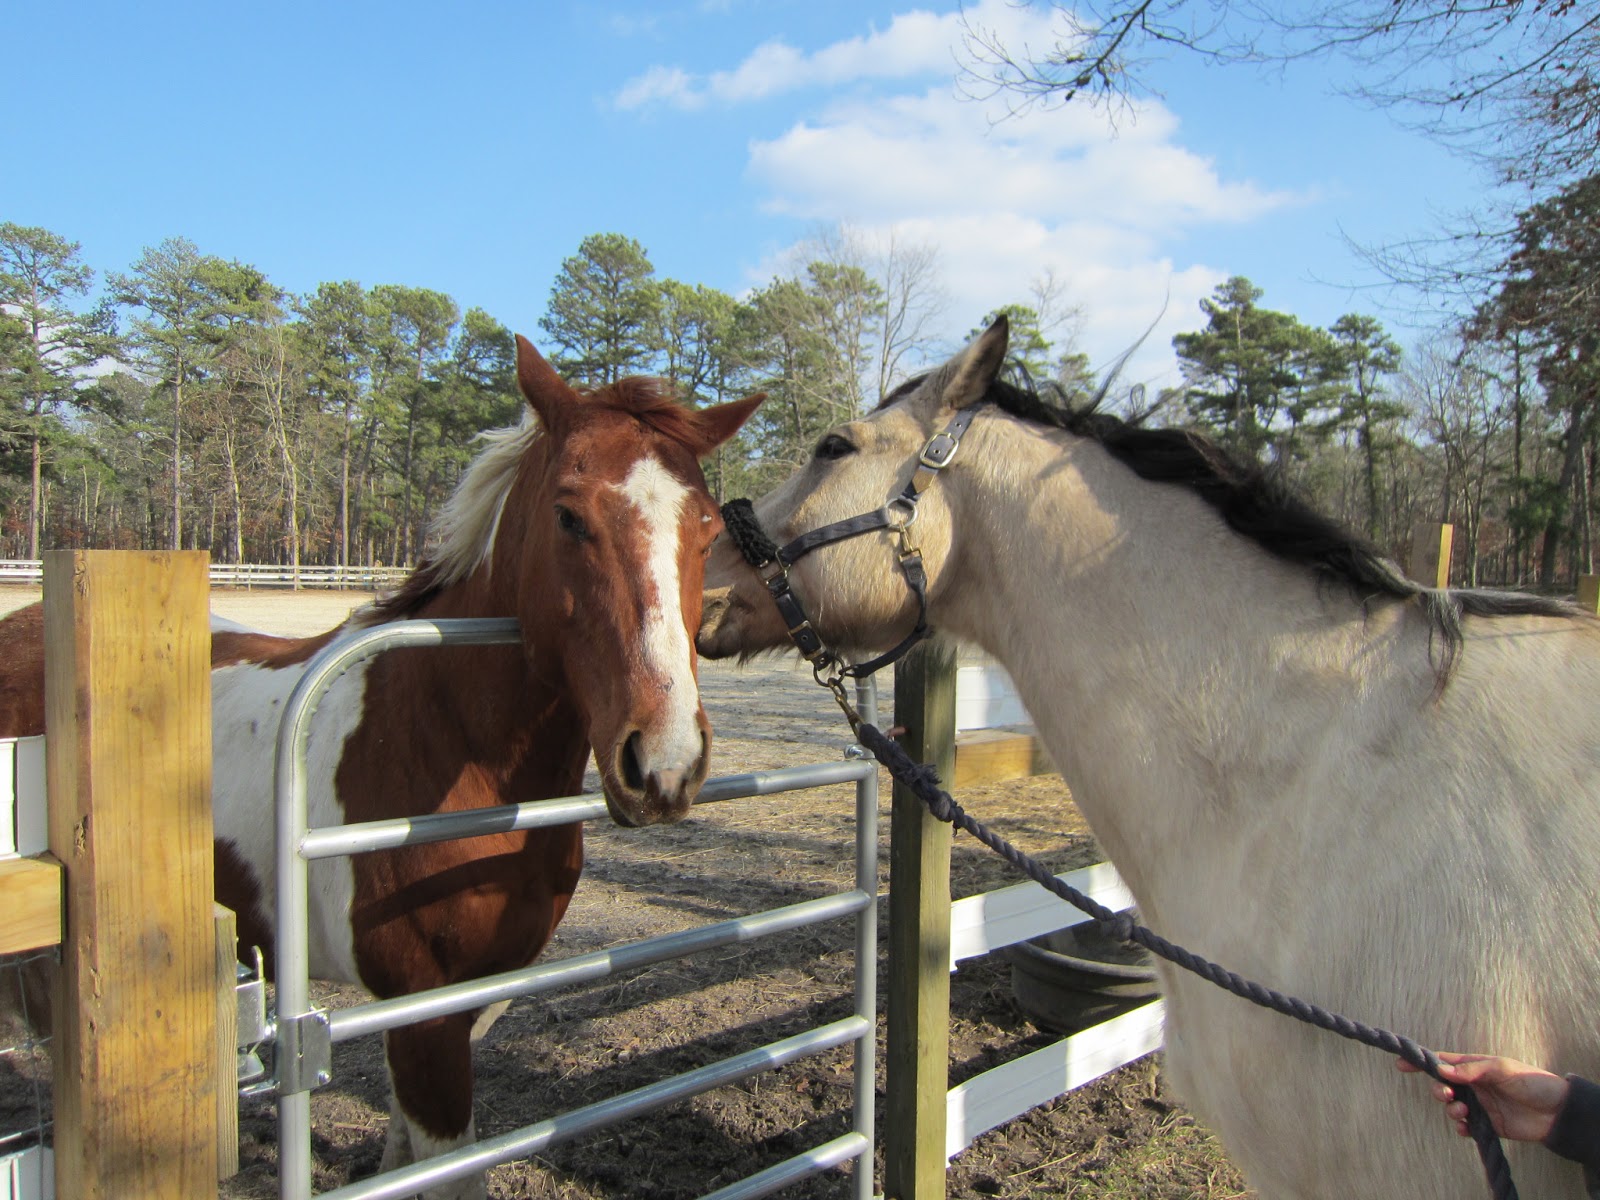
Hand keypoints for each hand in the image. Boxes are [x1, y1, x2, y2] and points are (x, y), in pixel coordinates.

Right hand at [1397, 1053, 1570, 1142]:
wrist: (1557, 1112)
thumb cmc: (1531, 1082)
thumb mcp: (1501, 1068)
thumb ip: (1471, 1070)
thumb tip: (1441, 1070)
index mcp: (1475, 1068)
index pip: (1443, 1063)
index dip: (1422, 1062)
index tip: (1401, 1063)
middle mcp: (1473, 1086)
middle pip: (1443, 1086)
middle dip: (1439, 1090)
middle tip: (1447, 1094)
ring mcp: (1479, 1106)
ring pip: (1452, 1108)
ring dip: (1451, 1110)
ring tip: (1462, 1111)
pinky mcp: (1487, 1125)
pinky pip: (1465, 1127)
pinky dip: (1461, 1127)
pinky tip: (1466, 1127)